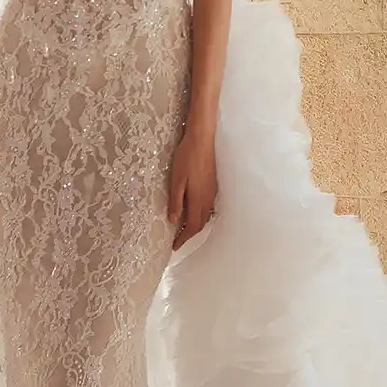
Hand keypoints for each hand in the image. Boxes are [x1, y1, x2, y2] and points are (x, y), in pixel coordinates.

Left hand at [167, 125, 217, 249]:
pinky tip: (192, 211)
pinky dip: (199, 214)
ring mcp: (212, 192)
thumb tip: (174, 221)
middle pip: (200, 223)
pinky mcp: (213, 185)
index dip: (184, 238)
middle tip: (178, 240)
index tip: (174, 247)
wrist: (203, 139)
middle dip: (189, 234)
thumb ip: (176, 202)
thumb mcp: (176, 180)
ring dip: (195, 225)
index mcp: (198, 199)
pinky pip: (207, 207)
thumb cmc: (187, 157)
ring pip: (205, 215)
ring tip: (183, 228)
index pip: (193, 226)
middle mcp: (208, 199)